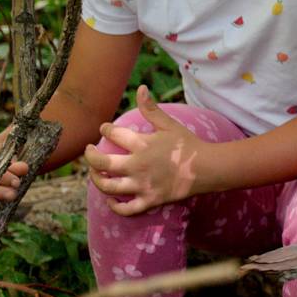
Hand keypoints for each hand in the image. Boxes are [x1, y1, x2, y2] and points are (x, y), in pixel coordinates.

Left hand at [83, 86, 204, 215]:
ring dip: (96, 180)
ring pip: (109, 187)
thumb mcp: (169, 124)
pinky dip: (115, 206)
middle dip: (90, 156)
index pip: (114, 134)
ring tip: (94, 174)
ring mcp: (142, 185)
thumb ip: (151, 108)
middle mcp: (138, 165)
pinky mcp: (149, 200)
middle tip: (89, 151)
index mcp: (142, 144)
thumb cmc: (188, 144)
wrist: (207, 168)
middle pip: (102, 163)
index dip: (105, 129)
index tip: (105, 129)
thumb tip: (140, 88)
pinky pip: (126, 208)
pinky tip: (110, 200)